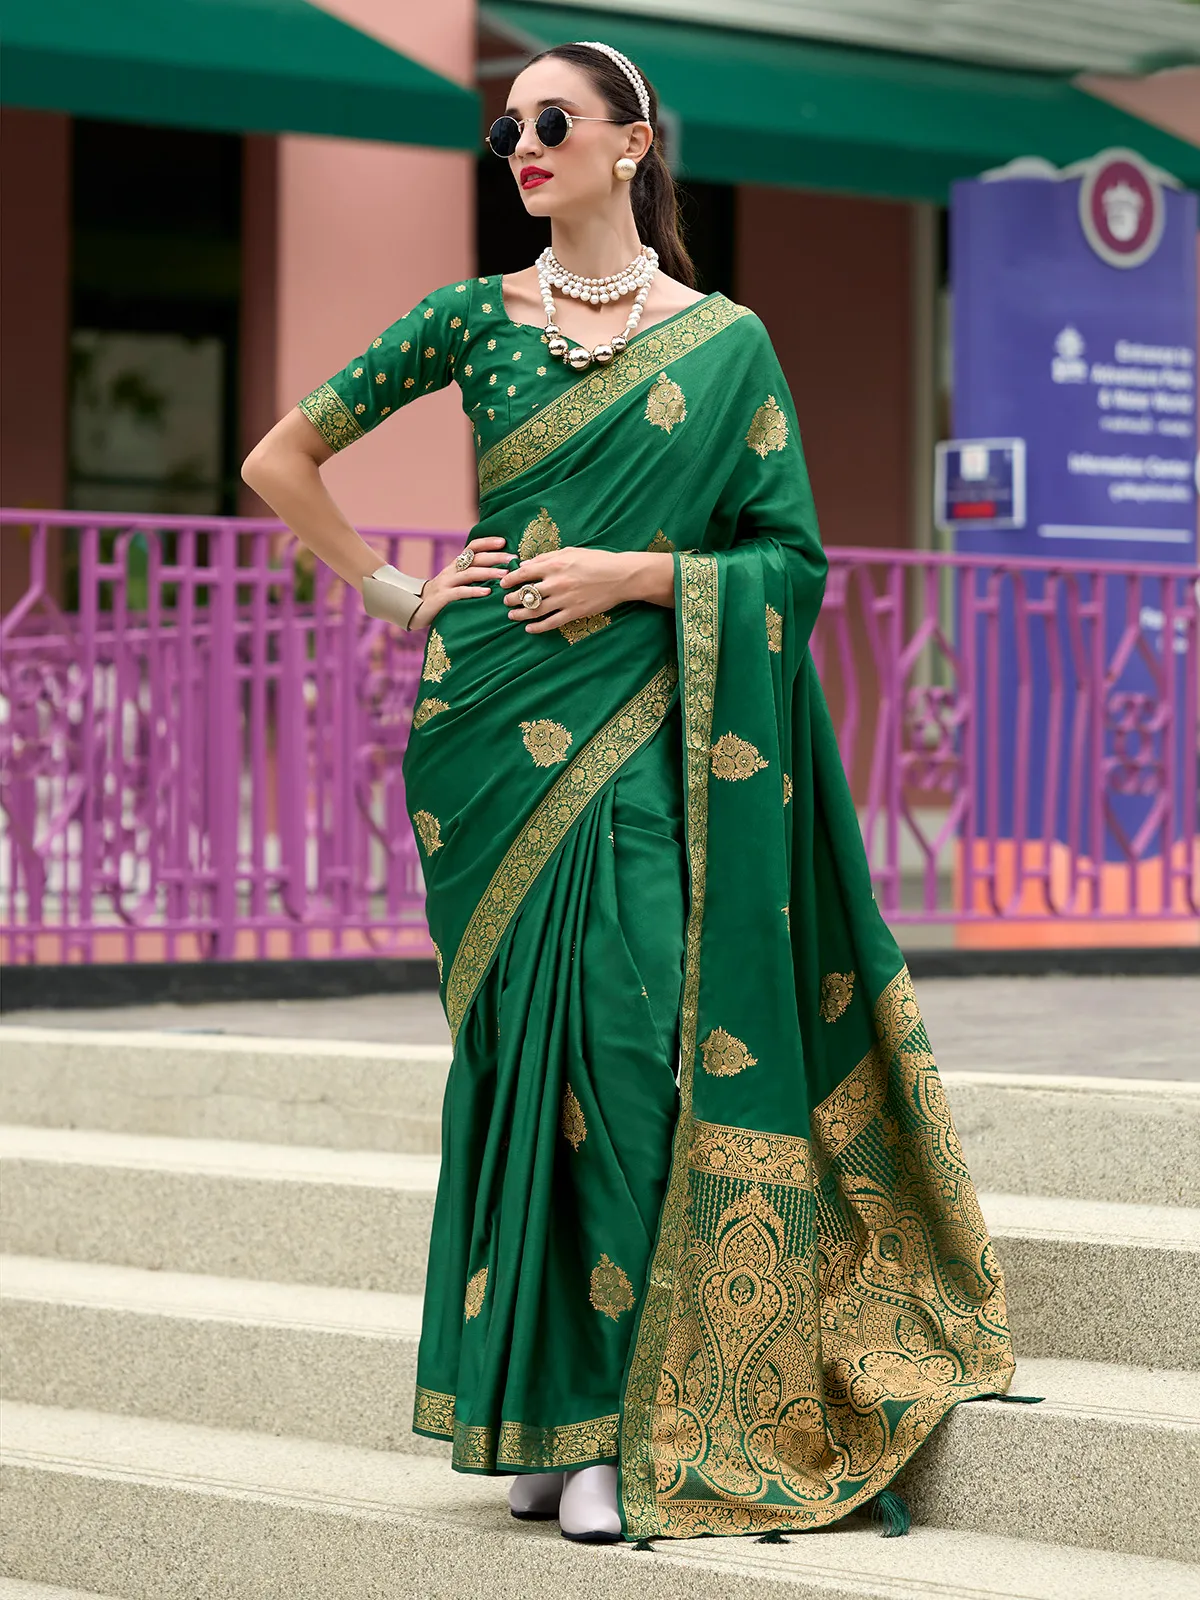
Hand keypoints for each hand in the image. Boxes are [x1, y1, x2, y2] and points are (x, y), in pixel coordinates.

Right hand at [407, 535, 510, 629]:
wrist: (416, 609)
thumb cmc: (443, 596)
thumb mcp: (456, 582)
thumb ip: (472, 575)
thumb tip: (497, 571)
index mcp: (456, 565)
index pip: (472, 547)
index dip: (487, 542)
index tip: (504, 542)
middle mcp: (451, 571)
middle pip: (474, 559)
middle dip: (495, 557)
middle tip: (513, 559)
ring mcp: (446, 583)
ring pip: (469, 574)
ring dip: (488, 573)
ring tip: (505, 575)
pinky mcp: (442, 598)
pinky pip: (460, 592)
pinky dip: (474, 591)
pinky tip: (487, 592)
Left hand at [498, 548, 641, 632]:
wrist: (621, 577)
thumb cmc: (597, 560)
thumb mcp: (570, 552)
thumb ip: (546, 557)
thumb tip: (525, 564)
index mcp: (554, 565)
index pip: (524, 573)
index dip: (510, 579)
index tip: (503, 583)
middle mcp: (556, 583)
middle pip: (525, 593)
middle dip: (511, 598)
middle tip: (505, 601)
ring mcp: (565, 599)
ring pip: (534, 610)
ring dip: (520, 614)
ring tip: (512, 615)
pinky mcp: (574, 613)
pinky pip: (551, 623)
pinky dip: (537, 627)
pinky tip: (529, 628)